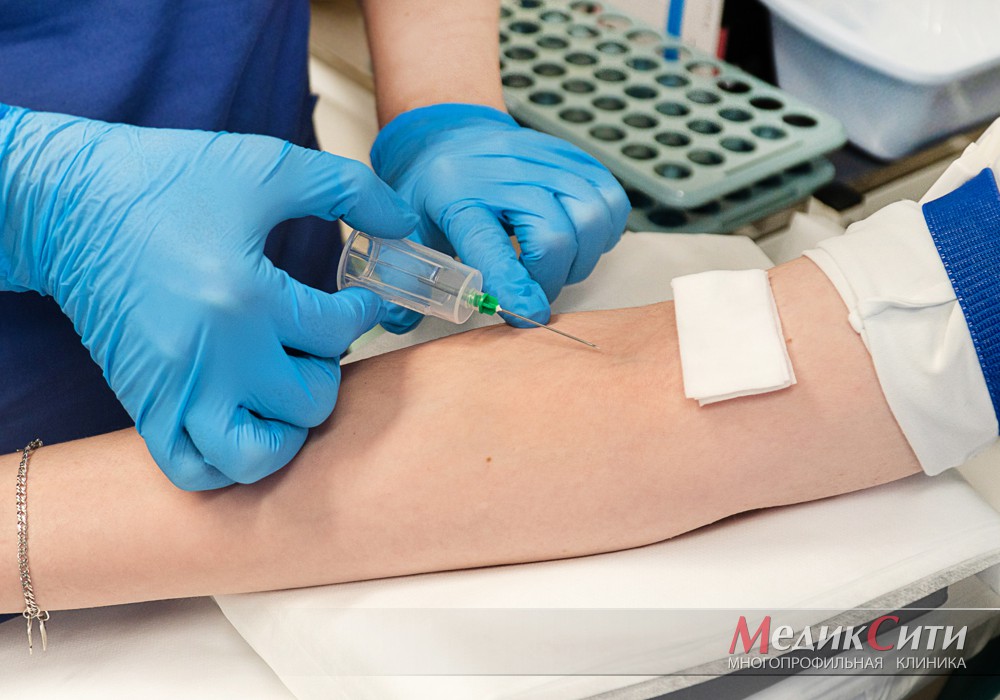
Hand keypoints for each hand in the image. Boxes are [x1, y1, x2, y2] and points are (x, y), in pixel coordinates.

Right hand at [0, 104, 417, 489]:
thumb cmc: (166, 180)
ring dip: (288, 430)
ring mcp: (177, 389)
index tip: (356, 300)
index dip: (362, 311)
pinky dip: (227, 459)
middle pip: (312, 401)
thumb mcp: (266, 165)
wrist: (67, 203)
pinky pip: (194, 469)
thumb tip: (404, 221)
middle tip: (315, 339)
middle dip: (329, 369)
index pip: (338, 331)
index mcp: (247, 295)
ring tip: (284, 388)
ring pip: (256, 457)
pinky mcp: (145, 404)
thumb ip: (347, 189)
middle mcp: (215, 356)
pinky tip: (243, 414)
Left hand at [370, 103, 628, 331]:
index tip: (526, 316)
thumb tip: (396, 323)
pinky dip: (601, 233)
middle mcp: (504, 172)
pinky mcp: (573, 157)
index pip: (491, 246)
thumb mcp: (405, 231)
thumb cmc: (429, 190)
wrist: (448, 134)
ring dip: (579, 258)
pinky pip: (611, 202)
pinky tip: (573, 240)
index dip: (514, 288)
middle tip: (531, 288)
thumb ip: (404, 281)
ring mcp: (544, 159)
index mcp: (456, 193)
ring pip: (591, 219)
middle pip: (554, 237)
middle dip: (549, 280)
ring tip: (552, 264)